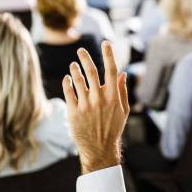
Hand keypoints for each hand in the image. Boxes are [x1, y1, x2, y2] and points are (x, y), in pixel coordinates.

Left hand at [63, 41, 129, 173]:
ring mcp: (85, 105)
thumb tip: (123, 73)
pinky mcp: (73, 111)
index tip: (106, 42)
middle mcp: (99, 99)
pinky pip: (68, 91)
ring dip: (75, 69)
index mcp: (113, 97)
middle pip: (91, 71)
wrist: (99, 148)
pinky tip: (68, 78)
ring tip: (73, 65)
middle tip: (80, 50)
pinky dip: (67, 82)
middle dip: (85, 58)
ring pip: (78, 80)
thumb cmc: (113, 128)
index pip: (112, 70)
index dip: (109, 55)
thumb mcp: (123, 110)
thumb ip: (122, 91)